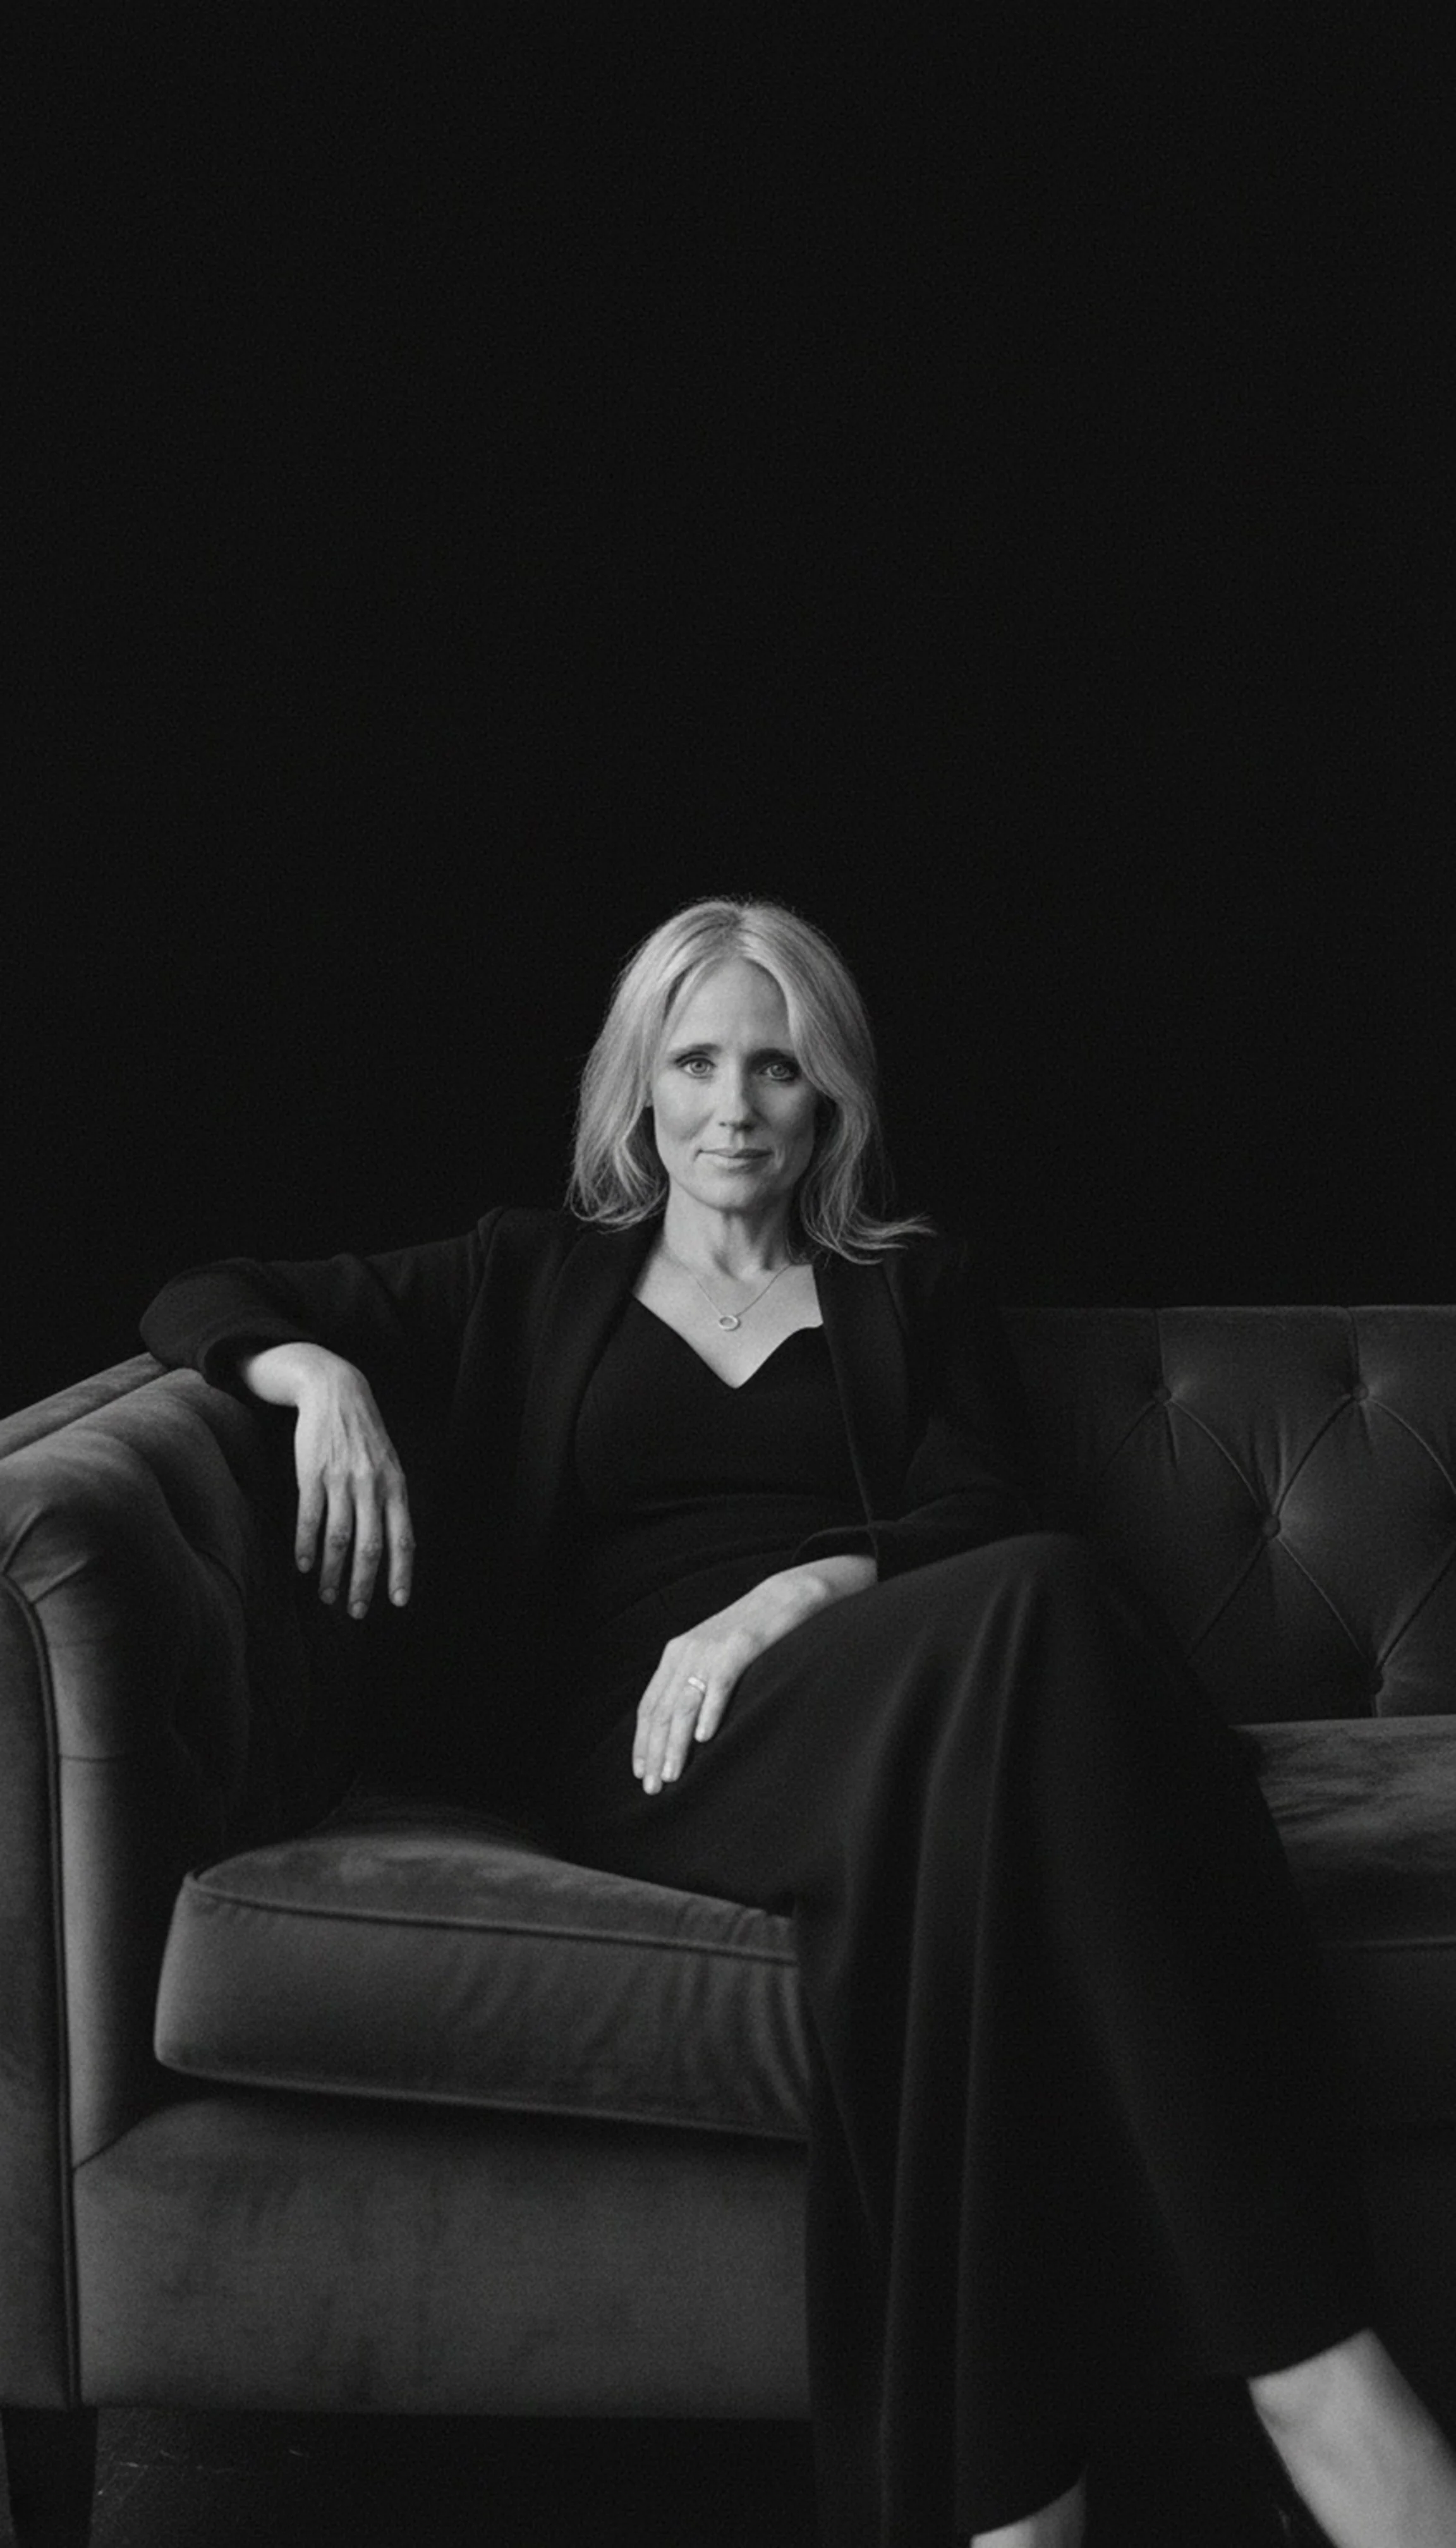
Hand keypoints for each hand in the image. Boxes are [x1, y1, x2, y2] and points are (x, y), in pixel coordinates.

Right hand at [240, 1343, 414, 1616]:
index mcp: (396, 1486)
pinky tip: (303, 1565)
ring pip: (339, 1538)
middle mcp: (372, 1487)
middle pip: (370, 1547)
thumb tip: (397, 1547)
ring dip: (332, 1572)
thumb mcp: (390, 1464)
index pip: (404, 1539)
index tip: (398, 1602)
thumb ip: (392, 1501)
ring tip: (328, 1595)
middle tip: (357, 1611)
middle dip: (363, 1584)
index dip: (401, 1573)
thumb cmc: (365, 1435)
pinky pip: (310, 1518)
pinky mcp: (313, 1473)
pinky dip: (306, 1546)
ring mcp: (342, 1480)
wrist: (336, 1391)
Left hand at [633, 1554, 874, 1793]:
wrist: (784, 1596)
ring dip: (676, 1743)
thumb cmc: (750, 1633)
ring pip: (685, 1704)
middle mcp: (686, 1651)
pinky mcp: (740, 1647)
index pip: (650, 1704)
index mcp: (676, 1654)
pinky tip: (705, 1738)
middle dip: (654, 1751)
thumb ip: (694, 1681)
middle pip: (663, 1710)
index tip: (640, 1772)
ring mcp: (712, 1649)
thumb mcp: (712, 1654)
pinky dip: (710, 1712)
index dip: (642, 1740)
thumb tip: (681, 1727)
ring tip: (672, 1774)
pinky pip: (720, 1684)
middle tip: (652, 1787)